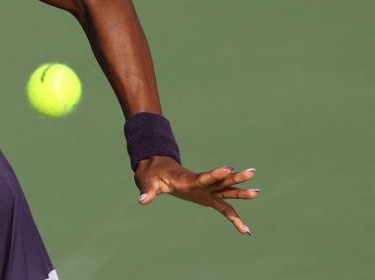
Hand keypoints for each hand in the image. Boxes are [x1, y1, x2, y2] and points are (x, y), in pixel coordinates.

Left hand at [135, 156, 259, 234]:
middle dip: (236, 179)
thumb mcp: (148, 182)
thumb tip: (142, 200)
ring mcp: (205, 191)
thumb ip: (148, 191)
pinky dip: (234, 218)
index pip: (203, 177)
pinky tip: (246, 231)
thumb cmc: (152, 175)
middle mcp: (201, 184)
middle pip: (221, 181)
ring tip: (257, 192)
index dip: (215, 174)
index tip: (228, 168)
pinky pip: (224, 208)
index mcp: (188, 179)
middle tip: (252, 172)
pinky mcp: (206, 198)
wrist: (157, 169)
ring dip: (241, 192)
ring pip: (226, 191)